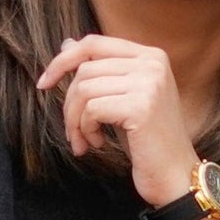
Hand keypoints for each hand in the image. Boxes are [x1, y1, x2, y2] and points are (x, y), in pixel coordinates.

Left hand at [36, 35, 195, 199]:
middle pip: (85, 69)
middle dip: (69, 103)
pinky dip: (86, 129)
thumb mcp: (123, 99)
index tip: (44, 83)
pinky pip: (91, 109)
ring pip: (84, 89)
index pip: (93, 43)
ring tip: (85, 140)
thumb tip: (66, 44)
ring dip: (75, 120)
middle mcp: (152, 64)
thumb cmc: (148, 141)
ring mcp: (149, 83)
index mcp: (151, 56)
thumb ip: (101, 71)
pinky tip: (97, 144)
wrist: (176, 175)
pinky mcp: (141, 106)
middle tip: (74, 131)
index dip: (62, 60)